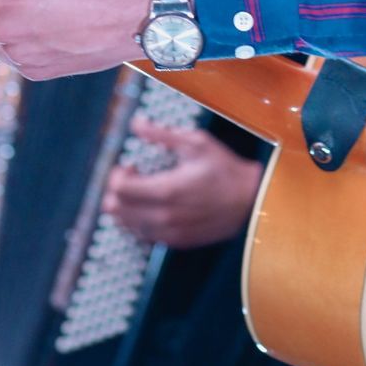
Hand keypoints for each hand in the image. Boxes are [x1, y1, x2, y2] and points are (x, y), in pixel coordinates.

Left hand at [102, 115, 261, 247]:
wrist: (250, 201)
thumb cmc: (224, 170)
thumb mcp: (196, 142)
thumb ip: (161, 133)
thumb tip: (136, 123)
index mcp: (166, 190)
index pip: (118, 189)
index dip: (116, 174)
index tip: (130, 164)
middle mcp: (163, 216)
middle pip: (115, 209)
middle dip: (117, 190)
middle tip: (134, 177)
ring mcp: (169, 233)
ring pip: (125, 225)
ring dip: (126, 207)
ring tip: (144, 191)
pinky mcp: (175, 242)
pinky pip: (142, 235)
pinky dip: (139, 220)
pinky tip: (154, 206)